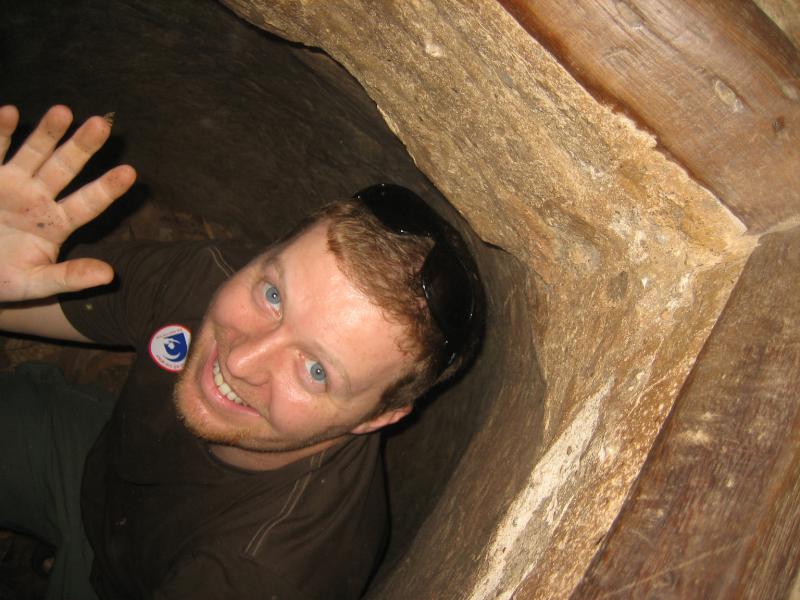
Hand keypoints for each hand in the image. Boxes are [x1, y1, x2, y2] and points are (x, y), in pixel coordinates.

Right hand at [0, 105, 135, 301]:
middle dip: (82, 147)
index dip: (107, 188)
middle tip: (103, 124)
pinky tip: (11, 113)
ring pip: (34, 153)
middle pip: (65, 169)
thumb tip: (109, 275)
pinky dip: (1, 132)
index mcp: (57, 224)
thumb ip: (69, 278)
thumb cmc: (2, 278)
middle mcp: (39, 198)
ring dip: (48, 132)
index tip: (130, 172)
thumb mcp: (34, 283)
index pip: (88, 203)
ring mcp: (12, 184)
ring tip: (64, 111)